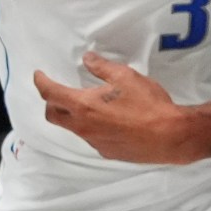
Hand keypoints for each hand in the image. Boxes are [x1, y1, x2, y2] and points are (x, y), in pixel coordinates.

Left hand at [35, 53, 209, 164]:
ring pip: (74, 128)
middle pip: (53, 116)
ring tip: (92, 105)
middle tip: (59, 91)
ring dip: (74, 116)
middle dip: (51, 103)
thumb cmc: (149, 105)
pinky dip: (92, 127)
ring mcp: (94, 142)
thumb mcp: (125, 77)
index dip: (41, 82)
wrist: (171, 137)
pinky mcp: (107, 152)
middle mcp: (83, 127)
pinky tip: (110, 121)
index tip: (39, 75)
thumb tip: (87, 59)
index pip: (50, 94)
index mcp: (83, 106)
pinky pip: (92, 138)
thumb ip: (102, 68)